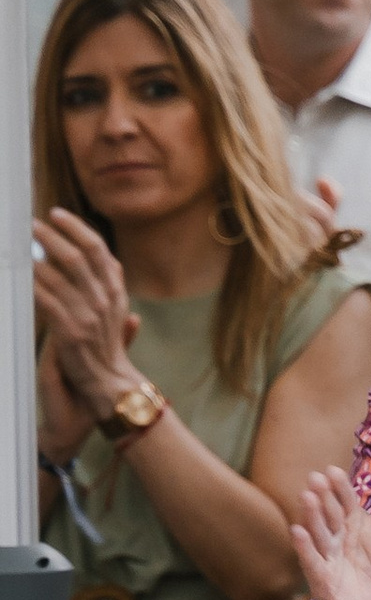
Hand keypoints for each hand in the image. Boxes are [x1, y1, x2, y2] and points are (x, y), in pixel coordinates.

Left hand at [30, 205, 144, 417]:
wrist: (110, 385)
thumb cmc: (108, 349)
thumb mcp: (117, 314)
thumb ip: (112, 287)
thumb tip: (109, 260)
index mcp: (116, 292)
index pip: (99, 250)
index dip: (77, 228)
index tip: (58, 215)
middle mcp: (103, 300)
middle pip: (78, 256)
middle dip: (53, 236)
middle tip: (33, 224)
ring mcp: (87, 315)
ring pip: (60, 275)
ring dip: (38, 257)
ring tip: (23, 247)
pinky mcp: (70, 331)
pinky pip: (47, 300)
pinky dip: (33, 284)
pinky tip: (23, 275)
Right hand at [291, 445, 370, 599]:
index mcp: (355, 522)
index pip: (344, 499)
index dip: (338, 486)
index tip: (332, 471)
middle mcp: (339, 539)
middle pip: (328, 515)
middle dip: (321, 499)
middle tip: (314, 481)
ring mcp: (331, 562)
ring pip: (318, 537)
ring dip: (311, 518)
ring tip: (307, 498)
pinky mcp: (327, 586)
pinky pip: (314, 566)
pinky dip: (305, 550)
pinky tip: (298, 532)